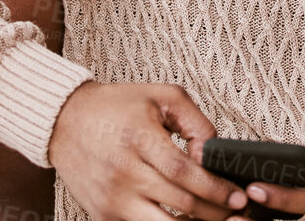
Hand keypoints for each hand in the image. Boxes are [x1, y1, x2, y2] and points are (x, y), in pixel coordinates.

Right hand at [48, 80, 247, 220]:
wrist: (64, 122)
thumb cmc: (116, 107)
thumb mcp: (160, 96)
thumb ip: (195, 121)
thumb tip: (214, 153)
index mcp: (138, 138)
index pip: (183, 172)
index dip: (215, 189)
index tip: (238, 197)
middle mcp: (123, 172)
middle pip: (180, 203)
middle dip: (215, 212)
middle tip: (239, 213)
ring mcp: (112, 198)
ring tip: (215, 220)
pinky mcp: (103, 215)